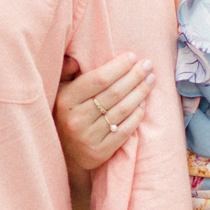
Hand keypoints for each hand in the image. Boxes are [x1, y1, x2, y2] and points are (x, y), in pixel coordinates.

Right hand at [55, 52, 152, 182]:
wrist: (63, 152)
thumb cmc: (66, 113)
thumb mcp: (59, 91)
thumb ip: (66, 72)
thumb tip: (77, 60)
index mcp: (66, 100)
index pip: (98, 79)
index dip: (118, 67)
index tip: (132, 56)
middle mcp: (76, 118)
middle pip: (114, 93)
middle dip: (134, 76)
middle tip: (147, 65)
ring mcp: (88, 136)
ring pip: (122, 110)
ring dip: (140, 93)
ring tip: (150, 80)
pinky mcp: (100, 151)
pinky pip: (125, 130)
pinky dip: (137, 115)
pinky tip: (144, 103)